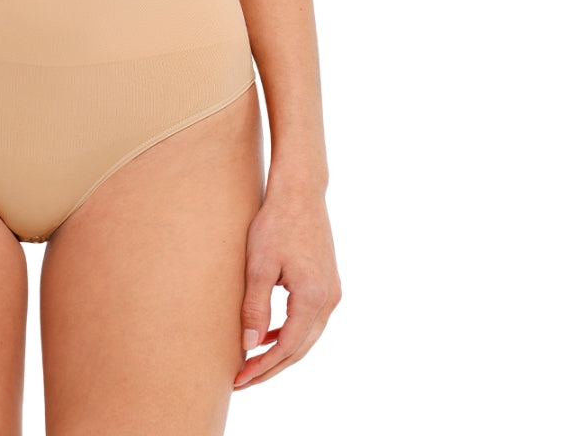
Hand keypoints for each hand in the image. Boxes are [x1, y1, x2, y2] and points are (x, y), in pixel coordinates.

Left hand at [233, 186, 341, 389]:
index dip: (263, 367)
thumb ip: (255, 306)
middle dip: (271, 367)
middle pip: (300, 348)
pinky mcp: (328, 282)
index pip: (288, 347)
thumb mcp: (259, 264)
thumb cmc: (276, 221)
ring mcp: (332, 291)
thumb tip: (250, 346)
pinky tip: (269, 335)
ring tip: (252, 363)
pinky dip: (290, 332)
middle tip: (243, 380)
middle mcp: (329, 299)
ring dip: (281, 352)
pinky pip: (310, 320)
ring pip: (307, 337)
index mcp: (313, 297)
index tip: (239, 380)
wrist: (301, 190)